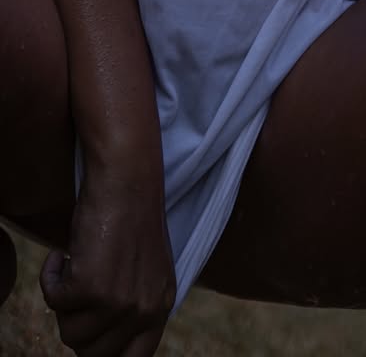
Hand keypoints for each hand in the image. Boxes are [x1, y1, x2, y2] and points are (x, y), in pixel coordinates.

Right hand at [39, 162, 174, 356]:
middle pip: (93, 353)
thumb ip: (134, 306)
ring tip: (77, 266)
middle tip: (79, 292)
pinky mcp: (89, 288)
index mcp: (160, 306)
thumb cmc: (130, 219)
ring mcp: (117, 302)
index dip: (106, 355)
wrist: (126, 182)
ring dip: (64, 301)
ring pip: (69, 333)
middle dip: (78, 325)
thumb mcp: (145, 271)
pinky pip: (53, 301)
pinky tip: (63, 253)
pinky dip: (50, 277)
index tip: (91, 340)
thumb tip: (102, 344)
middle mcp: (142, 310)